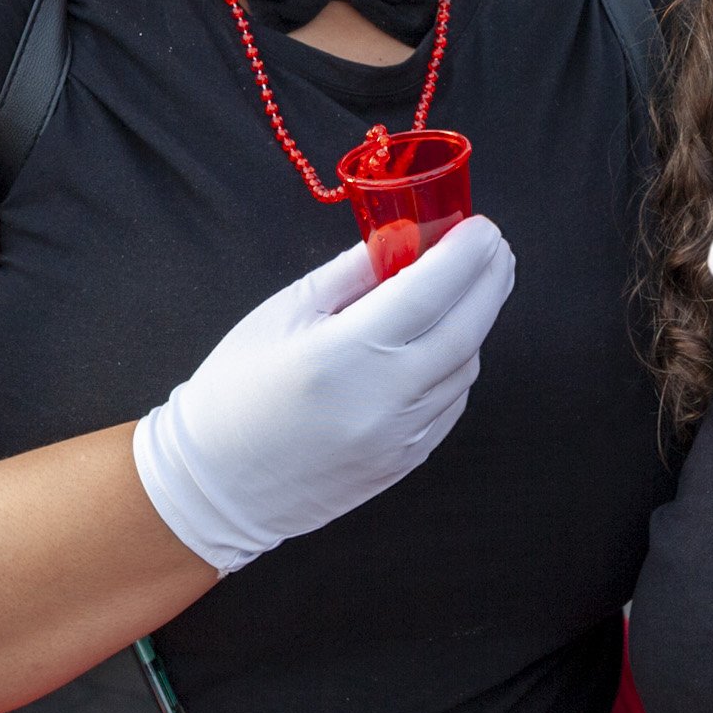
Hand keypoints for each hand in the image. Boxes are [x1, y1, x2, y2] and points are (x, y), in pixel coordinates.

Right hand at [134, 216, 515, 572]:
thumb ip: (352, 273)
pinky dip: (454, 367)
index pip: (429, 293)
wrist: (218, 484)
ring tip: (459, 292)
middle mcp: (384, 400)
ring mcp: (400, 438)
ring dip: (472, 323)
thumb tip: (405, 237)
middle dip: (490, 281)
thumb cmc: (238, 389)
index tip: (483, 227)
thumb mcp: (285, 312)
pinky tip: (439, 344)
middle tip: (495, 248)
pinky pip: (450, 404)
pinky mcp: (405, 463)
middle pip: (466, 330)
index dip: (465, 255)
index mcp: (345, 354)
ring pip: (464, 368)